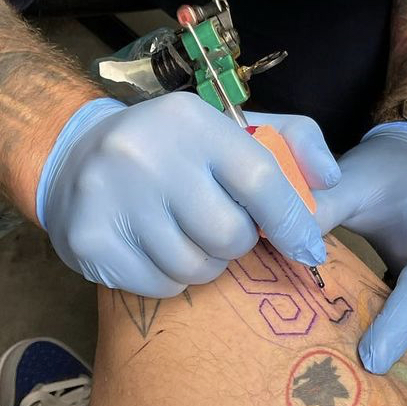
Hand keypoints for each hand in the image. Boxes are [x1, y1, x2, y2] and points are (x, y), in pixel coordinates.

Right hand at [36, 93, 338, 296]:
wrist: (76, 155)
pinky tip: (158, 246)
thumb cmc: (173, 146)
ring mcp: (113, 199)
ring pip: (196, 267)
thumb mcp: (228, 125)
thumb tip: (330, 179)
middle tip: (224, 227)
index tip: (308, 247)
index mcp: (190, 120)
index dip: (291, 220)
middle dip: (239, 241)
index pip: (259, 178)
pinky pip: (161, 285)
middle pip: (229, 234)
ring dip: (206, 262)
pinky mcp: (91, 241)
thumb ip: (291, 140)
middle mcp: (148, 155)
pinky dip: (172, 277)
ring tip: (189, 233)